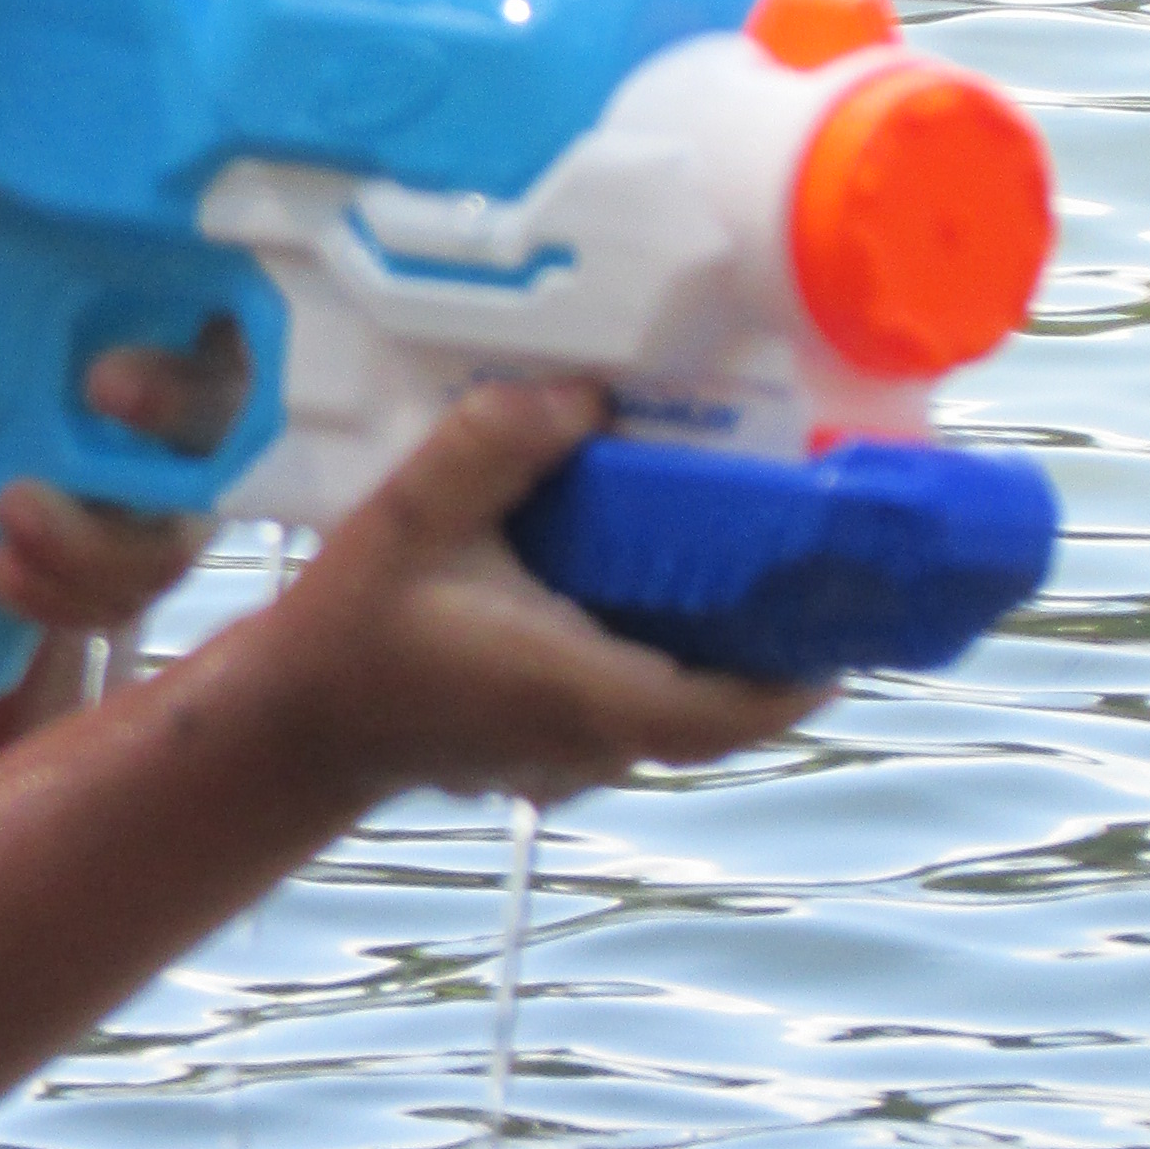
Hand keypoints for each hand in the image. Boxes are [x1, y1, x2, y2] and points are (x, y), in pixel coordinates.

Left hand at [0, 256, 248, 637]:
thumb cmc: (10, 316)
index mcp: (194, 338)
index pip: (224, 362)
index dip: (177, 385)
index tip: (97, 386)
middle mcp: (205, 429)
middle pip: (211, 477)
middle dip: (127, 491)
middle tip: (14, 496)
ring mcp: (179, 505)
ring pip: (163, 556)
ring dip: (78, 558)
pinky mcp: (137, 564)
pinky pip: (119, 601)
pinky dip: (57, 598)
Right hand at [241, 381, 822, 807]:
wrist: (292, 727)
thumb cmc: (348, 632)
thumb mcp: (410, 517)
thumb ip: (495, 447)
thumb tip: (587, 388)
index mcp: (583, 688)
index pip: (737, 706)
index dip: (811, 667)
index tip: (857, 605)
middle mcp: (597, 740)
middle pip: (732, 711)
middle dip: (780, 643)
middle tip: (811, 557)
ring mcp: (578, 760)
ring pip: (689, 717)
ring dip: (726, 655)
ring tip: (749, 564)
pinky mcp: (556, 755)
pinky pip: (644, 716)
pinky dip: (671, 666)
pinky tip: (659, 598)